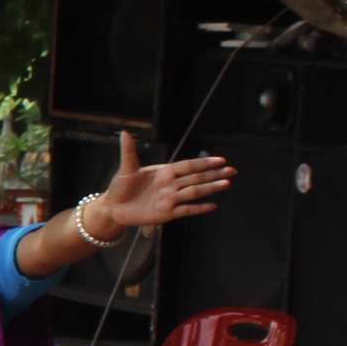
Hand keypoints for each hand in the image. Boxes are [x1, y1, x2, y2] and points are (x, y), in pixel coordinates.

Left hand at [95, 133, 233, 229]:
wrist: (113, 208)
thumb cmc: (120, 187)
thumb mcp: (126, 168)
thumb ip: (129, 152)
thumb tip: (125, 132)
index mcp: (165, 172)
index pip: (188, 166)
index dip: (204, 163)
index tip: (221, 159)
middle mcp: (171, 185)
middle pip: (196, 178)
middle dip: (214, 174)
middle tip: (232, 170)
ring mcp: (171, 199)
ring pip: (194, 192)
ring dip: (210, 188)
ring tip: (227, 183)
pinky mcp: (167, 213)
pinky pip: (186, 210)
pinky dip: (199, 208)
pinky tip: (213, 205)